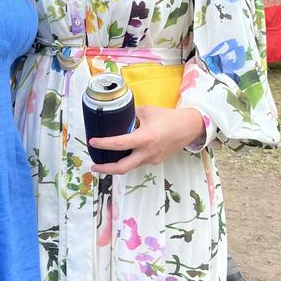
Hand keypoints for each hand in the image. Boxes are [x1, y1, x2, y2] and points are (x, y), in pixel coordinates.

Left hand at [90, 106, 205, 174]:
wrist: (188, 127)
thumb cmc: (167, 117)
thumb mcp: (145, 111)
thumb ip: (130, 116)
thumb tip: (117, 118)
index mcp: (144, 138)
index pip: (119, 144)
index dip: (103, 144)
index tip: (92, 142)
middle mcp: (147, 152)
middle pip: (122, 168)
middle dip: (106, 169)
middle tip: (94, 166)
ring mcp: (152, 159)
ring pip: (130, 166)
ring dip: (117, 165)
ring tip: (106, 160)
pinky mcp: (156, 161)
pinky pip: (139, 162)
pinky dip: (130, 159)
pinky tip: (125, 153)